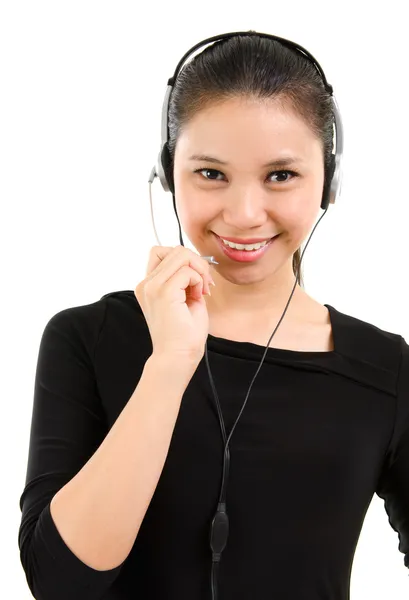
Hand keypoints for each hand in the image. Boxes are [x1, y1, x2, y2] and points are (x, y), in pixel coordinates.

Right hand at [134, 245, 214, 364]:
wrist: (178, 356)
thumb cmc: (184, 333)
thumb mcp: (184, 297)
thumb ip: (183, 277)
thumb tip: (195, 260)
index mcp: (148, 285)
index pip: (163, 252)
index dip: (185, 260)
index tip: (197, 280)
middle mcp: (146, 284)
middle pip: (174, 250)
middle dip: (197, 262)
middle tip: (205, 284)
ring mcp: (152, 287)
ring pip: (181, 255)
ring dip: (198, 269)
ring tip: (202, 289)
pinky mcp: (164, 292)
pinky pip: (187, 270)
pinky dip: (198, 280)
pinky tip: (198, 296)